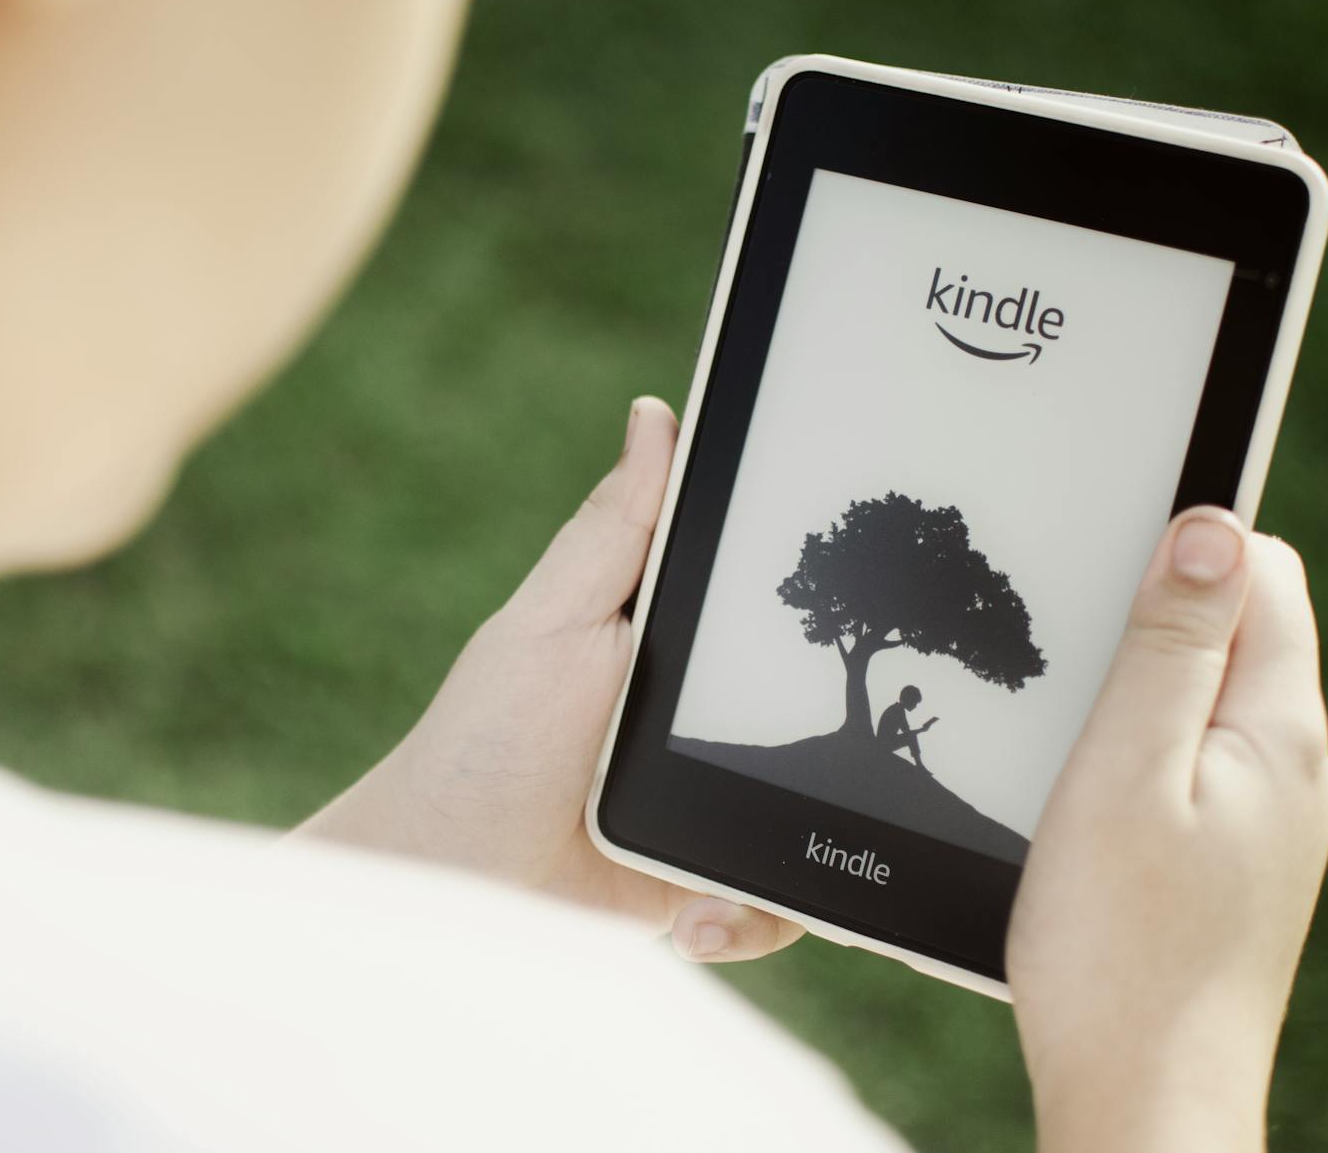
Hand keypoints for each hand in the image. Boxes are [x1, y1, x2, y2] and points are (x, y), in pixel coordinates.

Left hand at [298, 397, 803, 962]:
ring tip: (726, 867)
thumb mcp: (553, 622)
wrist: (446, 877)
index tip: (881, 588)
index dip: (831, 594)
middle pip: (821, 711)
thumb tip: (656, 413)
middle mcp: (705, 715)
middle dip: (845, 744)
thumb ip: (614, 532)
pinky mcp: (707, 878)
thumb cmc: (485, 740)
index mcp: (672, 638)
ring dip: (798, 850)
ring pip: (817, 813)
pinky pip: (774, 898)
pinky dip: (745, 912)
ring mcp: (713, 799)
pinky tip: (692, 915)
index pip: (772, 602)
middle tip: (850, 762)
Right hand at [1008, 509, 1327, 1152]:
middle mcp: (1296, 773)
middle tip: (1062, 658)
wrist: (1143, 1100)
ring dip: (1140, 691)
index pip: (1265, 572)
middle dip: (1154, 615)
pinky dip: (1140, 754)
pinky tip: (1084, 801)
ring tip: (1064, 740)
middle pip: (1240, 632)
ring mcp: (1271, 826)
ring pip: (1210, 702)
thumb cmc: (1118, 948)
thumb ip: (1170, 648)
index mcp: (1280, 734)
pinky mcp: (1235, 868)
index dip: (1186, 541)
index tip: (1099, 559)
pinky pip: (1196, 766)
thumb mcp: (1125, 772)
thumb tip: (1210, 528)